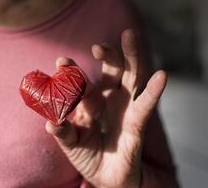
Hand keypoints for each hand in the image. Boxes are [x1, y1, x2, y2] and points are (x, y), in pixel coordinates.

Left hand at [45, 29, 167, 187]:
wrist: (106, 178)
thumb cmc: (88, 156)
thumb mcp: (71, 144)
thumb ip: (63, 133)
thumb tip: (50, 123)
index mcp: (92, 102)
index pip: (84, 81)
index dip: (74, 70)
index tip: (62, 61)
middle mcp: (111, 100)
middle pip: (113, 71)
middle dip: (107, 55)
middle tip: (97, 45)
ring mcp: (126, 109)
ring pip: (131, 78)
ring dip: (130, 58)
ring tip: (129, 36)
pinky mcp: (138, 124)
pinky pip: (145, 106)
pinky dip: (153, 92)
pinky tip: (161, 76)